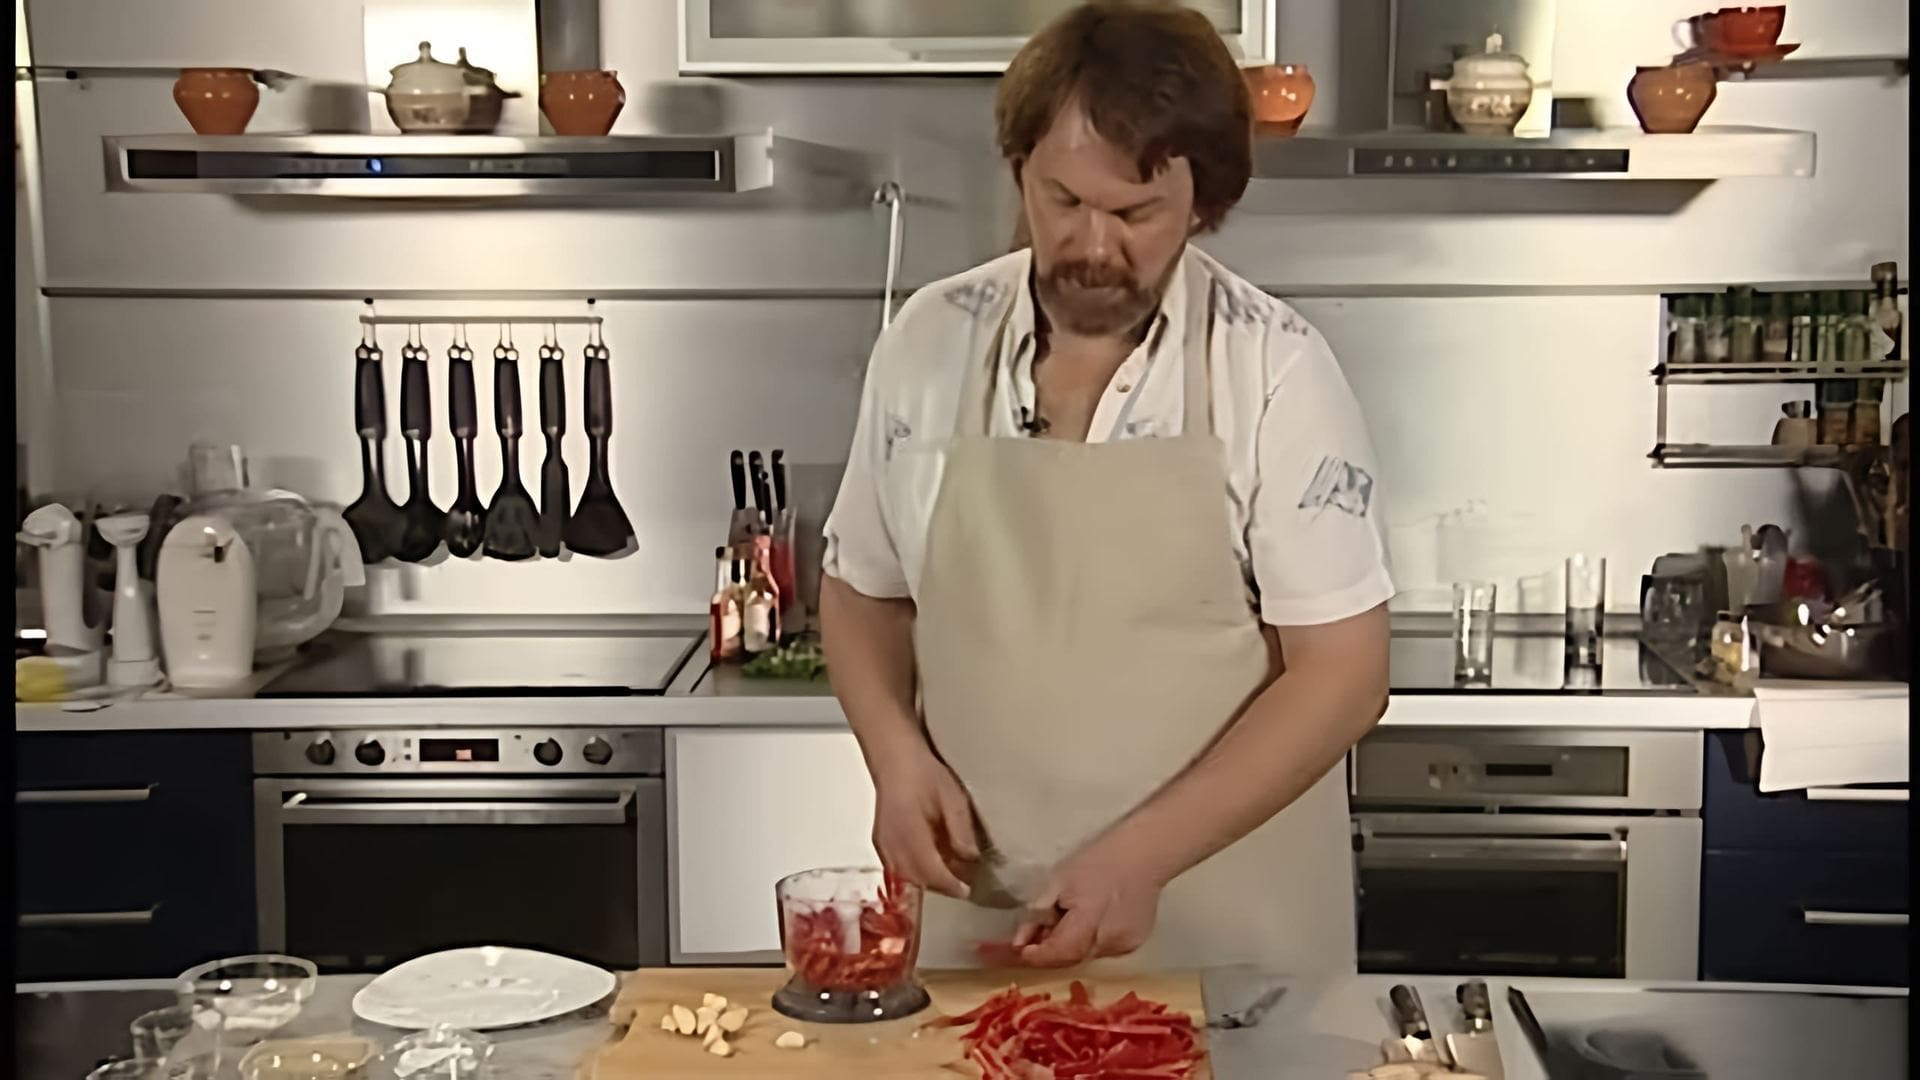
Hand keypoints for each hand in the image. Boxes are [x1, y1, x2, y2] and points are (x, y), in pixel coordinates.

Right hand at [870, 741, 979, 898]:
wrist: (894, 758)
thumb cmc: (924, 773)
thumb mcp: (952, 798)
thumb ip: (961, 831)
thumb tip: (971, 859)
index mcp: (910, 834)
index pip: (932, 873)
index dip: (951, 886)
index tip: (969, 892)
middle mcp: (891, 844)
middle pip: (917, 880)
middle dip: (942, 886)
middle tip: (964, 882)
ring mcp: (883, 845)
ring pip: (906, 877)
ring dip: (928, 880)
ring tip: (950, 872)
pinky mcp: (880, 843)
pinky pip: (897, 868)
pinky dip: (916, 872)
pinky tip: (930, 861)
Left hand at [1009, 844, 1164, 967]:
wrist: (1145, 853)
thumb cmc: (1097, 860)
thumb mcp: (1059, 880)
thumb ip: (1037, 914)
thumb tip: (1019, 942)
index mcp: (1089, 924)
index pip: (1056, 954)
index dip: (1034, 956)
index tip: (1018, 949)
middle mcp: (1109, 943)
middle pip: (1070, 958)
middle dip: (1049, 951)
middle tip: (1033, 936)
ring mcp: (1124, 946)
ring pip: (1086, 955)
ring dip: (1069, 945)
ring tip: (1063, 921)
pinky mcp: (1134, 943)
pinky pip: (1103, 949)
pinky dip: (1089, 940)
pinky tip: (1089, 920)